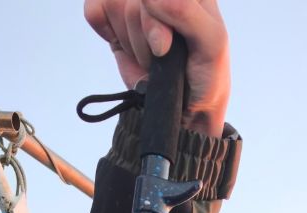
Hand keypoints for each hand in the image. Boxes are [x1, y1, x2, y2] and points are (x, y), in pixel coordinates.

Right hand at [83, 0, 229, 134]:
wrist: (186, 109)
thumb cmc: (205, 74)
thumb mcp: (212, 41)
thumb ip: (186, 12)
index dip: (154, 18)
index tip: (164, 47)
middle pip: (132, 0)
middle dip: (144, 35)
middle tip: (161, 55)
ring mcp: (137, 6)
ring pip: (114, 5)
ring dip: (132, 42)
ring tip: (151, 56)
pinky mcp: (115, 21)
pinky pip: (94, 10)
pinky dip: (108, 32)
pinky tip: (126, 47)